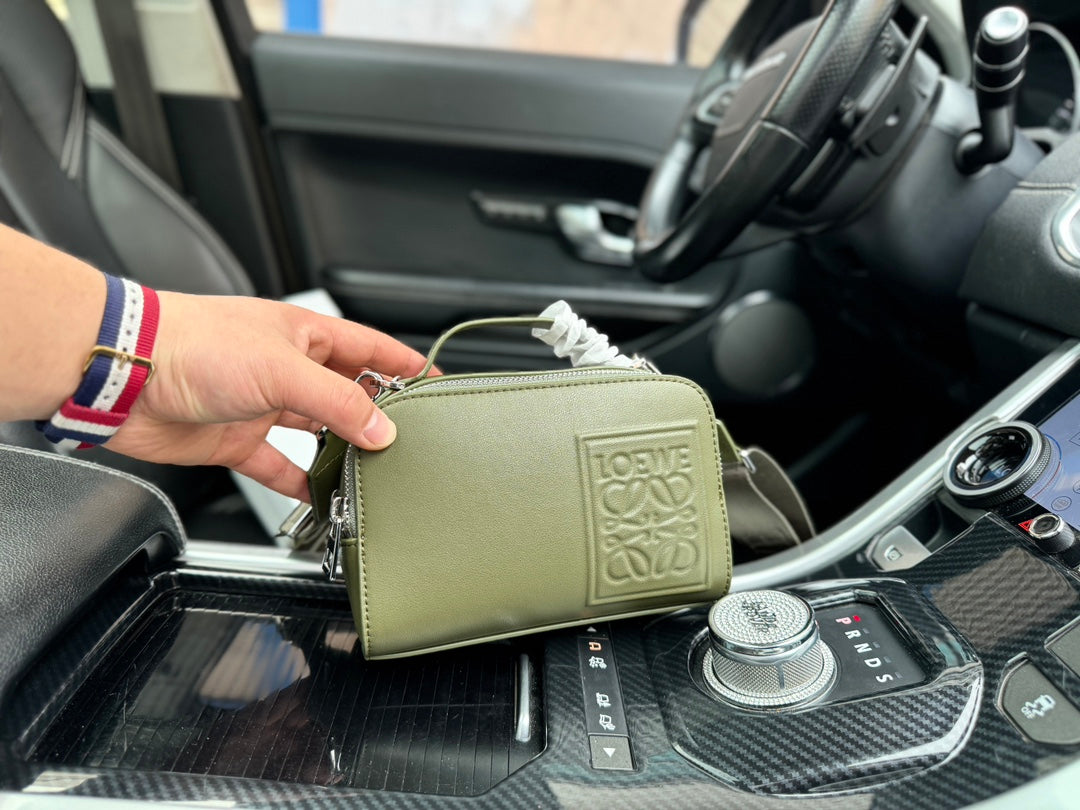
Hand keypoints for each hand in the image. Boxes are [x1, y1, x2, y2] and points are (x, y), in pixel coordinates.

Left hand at [105, 292, 428, 499]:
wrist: (125, 375)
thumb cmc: (191, 344)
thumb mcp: (283, 369)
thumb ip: (338, 402)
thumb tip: (382, 429)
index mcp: (304, 335)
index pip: (369, 346)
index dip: (402, 363)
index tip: (433, 383)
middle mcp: (285, 368)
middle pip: (345, 392)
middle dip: (375, 413)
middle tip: (406, 438)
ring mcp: (260, 405)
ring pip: (315, 431)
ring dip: (340, 451)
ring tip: (369, 471)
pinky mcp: (235, 439)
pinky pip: (278, 466)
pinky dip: (300, 482)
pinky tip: (318, 496)